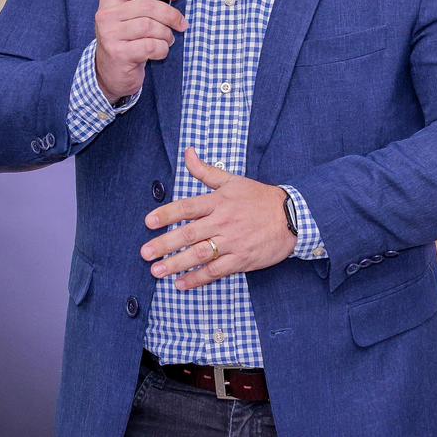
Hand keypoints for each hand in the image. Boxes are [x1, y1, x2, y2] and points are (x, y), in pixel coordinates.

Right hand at [94, 0, 187, 101]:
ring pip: (151, 27)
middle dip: (171, 15)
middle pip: (149, 6)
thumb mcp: (128, 16)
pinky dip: (162, 49)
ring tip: (167, 39)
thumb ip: (144, 2)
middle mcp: (107, 14)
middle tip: (181, 24)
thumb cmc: (126, 39)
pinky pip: (151, 46)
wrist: (110, 71)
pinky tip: (159, 51)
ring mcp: (110, 34)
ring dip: (166, 34)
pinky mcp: (119, 53)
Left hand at [140, 147, 296, 290]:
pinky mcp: (241, 260)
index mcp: (219, 202)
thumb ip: (206, 170)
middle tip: (145, 253)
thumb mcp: (232, 180)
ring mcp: (232, 242)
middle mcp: (223, 222)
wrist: (291, 217)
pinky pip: (216, 271)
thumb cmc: (259, 198)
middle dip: (165, 244)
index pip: (187, 207)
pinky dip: (198, 278)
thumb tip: (188, 153)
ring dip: (176, 264)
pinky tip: (182, 284)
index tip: (148, 222)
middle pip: (189, 234)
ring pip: (199, 254)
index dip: (166, 214)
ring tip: (157, 271)